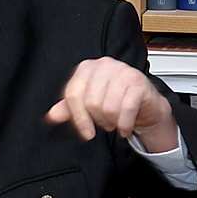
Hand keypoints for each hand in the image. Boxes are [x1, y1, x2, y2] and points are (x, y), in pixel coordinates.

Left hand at [46, 57, 177, 150]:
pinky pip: (126, 109)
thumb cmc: (115, 99)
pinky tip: (124, 127)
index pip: (73, 94)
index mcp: (87, 68)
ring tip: (115, 121)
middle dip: (98, 119)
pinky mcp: (138, 81)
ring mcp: (122, 71)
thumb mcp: (88, 104)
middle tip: (105, 122)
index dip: (78, 117)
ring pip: (108, 107)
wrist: (144, 103)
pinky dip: (124, 124)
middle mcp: (103, 65)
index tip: (85, 132)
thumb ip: (68, 108)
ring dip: (112, 122)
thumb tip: (51, 116)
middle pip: (90, 102)